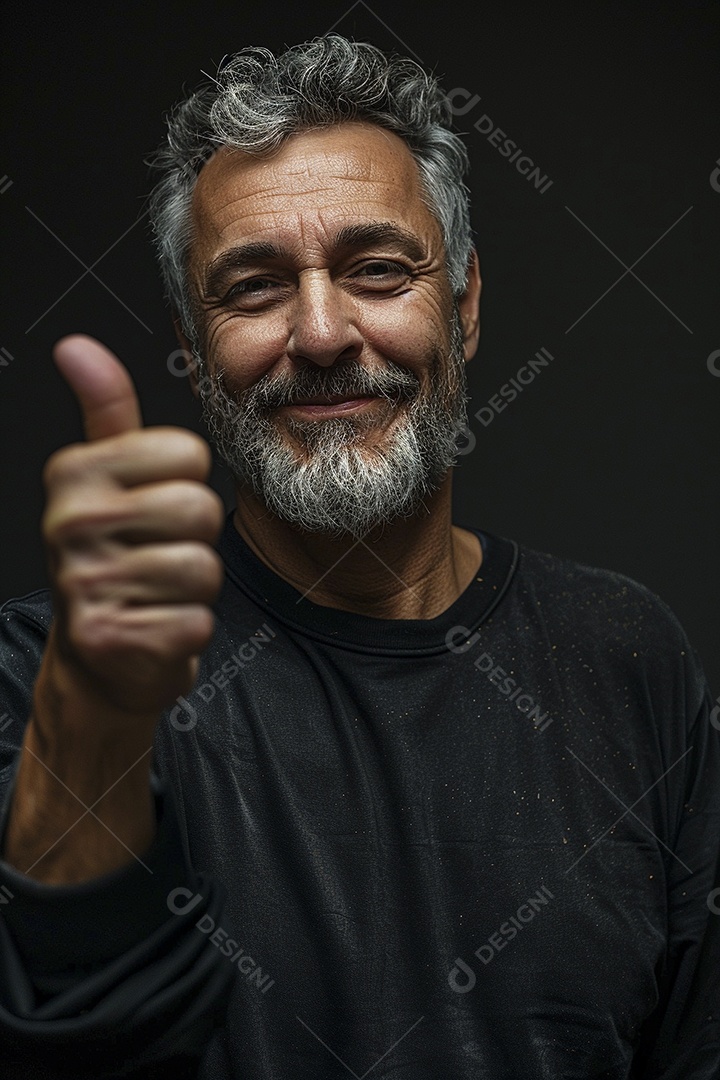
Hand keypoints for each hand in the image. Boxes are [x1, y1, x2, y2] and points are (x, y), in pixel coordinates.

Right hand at [41, 334, 224, 726]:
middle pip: (199, 509)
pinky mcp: (110, 637)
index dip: (186, 483)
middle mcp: (70, 524)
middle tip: (159, 554)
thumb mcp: (107, 477)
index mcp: (74, 474)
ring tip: (158, 591)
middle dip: (197, 538)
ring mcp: (85, 583)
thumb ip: (106, 411)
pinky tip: (155, 626)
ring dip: (195, 588)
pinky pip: (196, 621)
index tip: (151, 506)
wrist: (101, 659)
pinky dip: (189, 630)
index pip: (188, 453)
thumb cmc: (118, 557)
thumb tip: (77, 346)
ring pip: (202, 568)